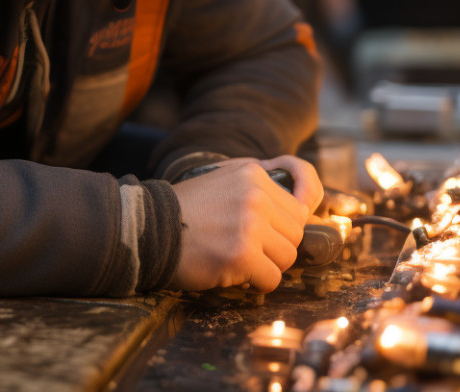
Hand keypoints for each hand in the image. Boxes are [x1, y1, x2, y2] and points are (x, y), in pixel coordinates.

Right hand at [166, 156, 322, 291]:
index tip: (266, 235)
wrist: (149, 230)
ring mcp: (249, 225)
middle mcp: (255, 196)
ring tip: (239, 260)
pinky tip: (235, 274)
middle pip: (295, 234)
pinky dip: (257, 284)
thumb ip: (263, 186)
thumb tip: (310, 207)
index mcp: (253, 174)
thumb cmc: (186, 210)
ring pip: (287, 258)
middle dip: (275, 247)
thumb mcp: (225, 179)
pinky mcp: (241, 254)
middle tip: (248, 249)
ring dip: (266, 266)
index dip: (282, 227)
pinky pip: (272, 279)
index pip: (298, 209)